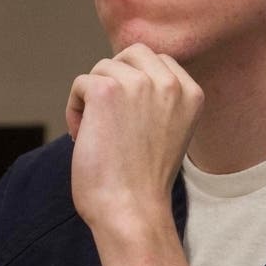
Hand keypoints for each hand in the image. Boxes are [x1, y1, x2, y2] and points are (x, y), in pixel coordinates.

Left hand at [66, 44, 202, 240]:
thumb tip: (123, 72)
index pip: (158, 61)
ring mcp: (138, 84)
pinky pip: (80, 83)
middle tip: (108, 117)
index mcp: (191, 93)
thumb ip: (158, 100)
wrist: (131, 211)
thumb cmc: (143, 182)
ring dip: (92, 98)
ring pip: (102, 68)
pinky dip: (75, 109)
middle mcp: (169, 83)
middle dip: (114, 78)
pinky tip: (83, 137)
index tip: (129, 118)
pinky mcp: (106, 90)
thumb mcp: (168, 131)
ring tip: (98, 134)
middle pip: (131, 53)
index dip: (135, 82)